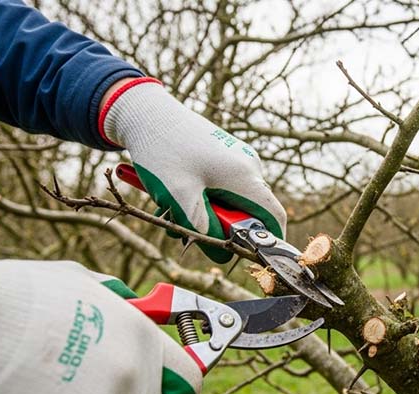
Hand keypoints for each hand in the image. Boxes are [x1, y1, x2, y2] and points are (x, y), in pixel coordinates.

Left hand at [99, 78, 285, 262]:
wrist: (143, 111)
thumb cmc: (163, 150)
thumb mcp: (179, 197)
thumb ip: (203, 229)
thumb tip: (222, 253)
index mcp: (246, 176)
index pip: (275, 216)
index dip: (269, 241)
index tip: (251, 256)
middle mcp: (248, 166)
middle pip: (247, 212)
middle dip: (220, 227)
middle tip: (185, 228)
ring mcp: (235, 159)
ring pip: (229, 201)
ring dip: (204, 212)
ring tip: (170, 205)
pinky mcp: (221, 155)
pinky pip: (218, 187)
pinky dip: (199, 197)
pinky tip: (173, 191)